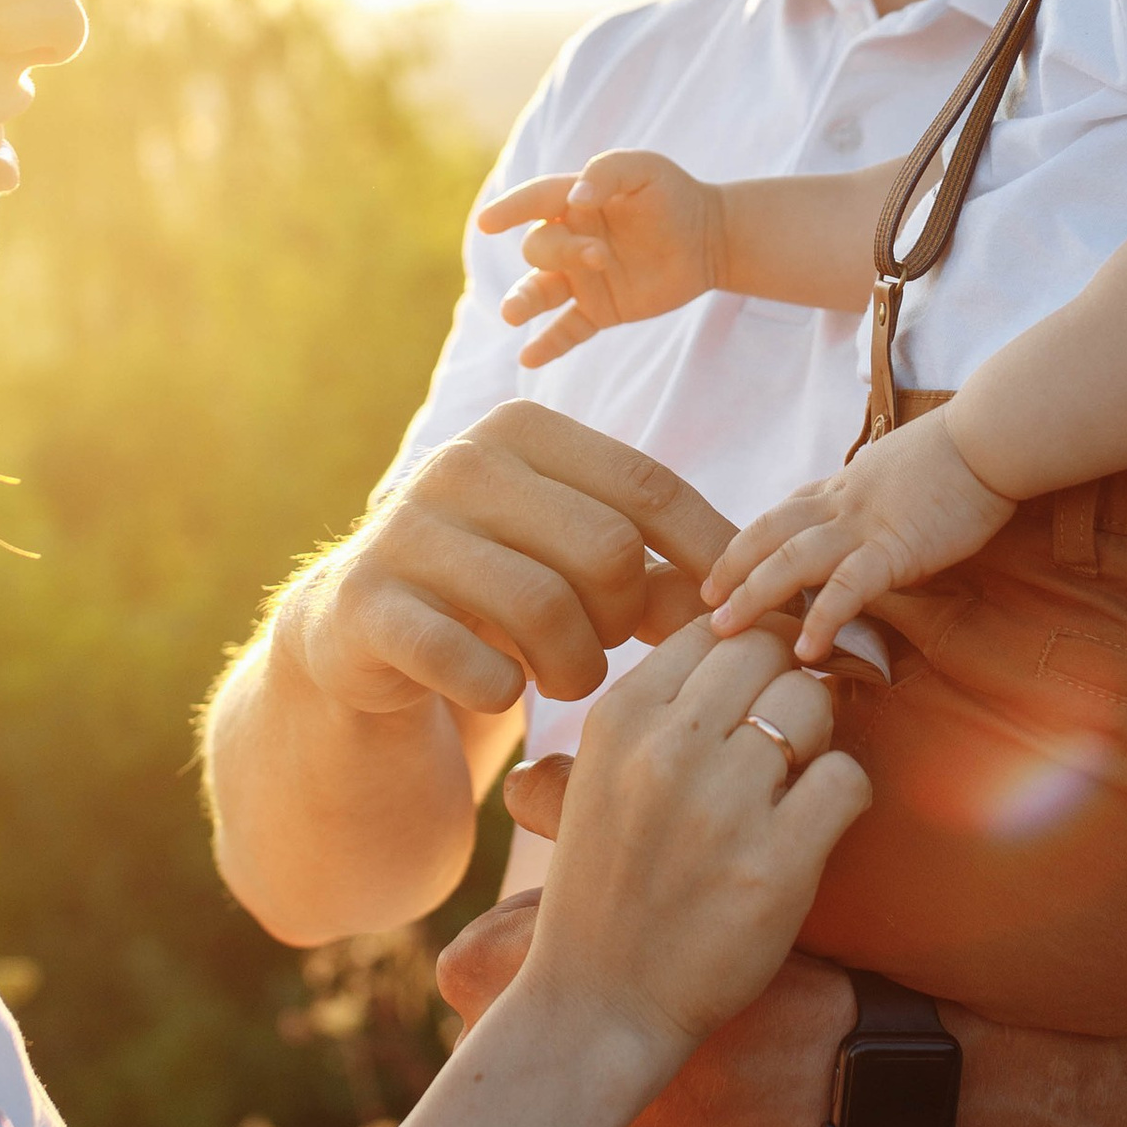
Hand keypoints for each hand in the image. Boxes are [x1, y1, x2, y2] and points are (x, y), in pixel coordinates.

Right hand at [287, 403, 733, 719]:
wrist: (364, 633)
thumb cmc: (501, 591)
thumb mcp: (580, 566)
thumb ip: (664, 573)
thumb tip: (763, 604)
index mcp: (524, 431)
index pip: (648, 488)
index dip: (706, 559)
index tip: (730, 619)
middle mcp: (460, 462)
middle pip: (607, 551)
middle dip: (623, 620)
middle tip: (603, 649)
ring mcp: (406, 530)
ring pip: (546, 609)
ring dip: (574, 669)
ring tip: (564, 679)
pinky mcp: (366, 604)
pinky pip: (474, 666)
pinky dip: (503, 695)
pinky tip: (499, 692)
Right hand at [342, 617, 867, 1126]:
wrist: (597, 1005)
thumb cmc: (612, 884)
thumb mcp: (606, 771)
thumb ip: (667, 703)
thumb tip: (748, 628)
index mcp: (620, 716)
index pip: (715, 625)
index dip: (753, 646)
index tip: (762, 683)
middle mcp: (667, 748)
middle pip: (770, 651)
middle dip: (790, 682)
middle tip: (787, 734)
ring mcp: (722, 806)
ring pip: (812, 706)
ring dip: (816, 740)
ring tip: (788, 790)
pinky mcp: (776, 866)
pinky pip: (846, 780)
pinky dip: (842, 798)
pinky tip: (811, 829)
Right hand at [476, 151, 726, 365]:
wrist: (711, 240)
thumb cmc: (675, 196)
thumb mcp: (645, 169)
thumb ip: (606, 173)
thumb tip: (574, 200)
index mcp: (574, 202)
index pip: (534, 202)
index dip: (510, 209)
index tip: (487, 223)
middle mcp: (570, 240)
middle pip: (540, 247)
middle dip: (561, 252)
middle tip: (600, 256)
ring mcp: (582, 278)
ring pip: (538, 291)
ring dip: (523, 301)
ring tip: (512, 314)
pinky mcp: (600, 310)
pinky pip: (566, 330)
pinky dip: (548, 344)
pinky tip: (528, 358)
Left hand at [705, 409, 1015, 658]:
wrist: (990, 437)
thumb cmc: (959, 456)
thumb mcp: (899, 475)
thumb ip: (874, 501)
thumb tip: (869, 526)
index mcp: (843, 486)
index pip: (781, 515)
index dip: (746, 544)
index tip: (722, 571)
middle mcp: (841, 504)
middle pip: (768, 535)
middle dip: (731, 570)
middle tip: (704, 605)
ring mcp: (863, 525)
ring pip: (790, 560)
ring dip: (753, 595)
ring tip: (726, 630)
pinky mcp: (894, 548)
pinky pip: (848, 588)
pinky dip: (824, 618)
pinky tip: (808, 651)